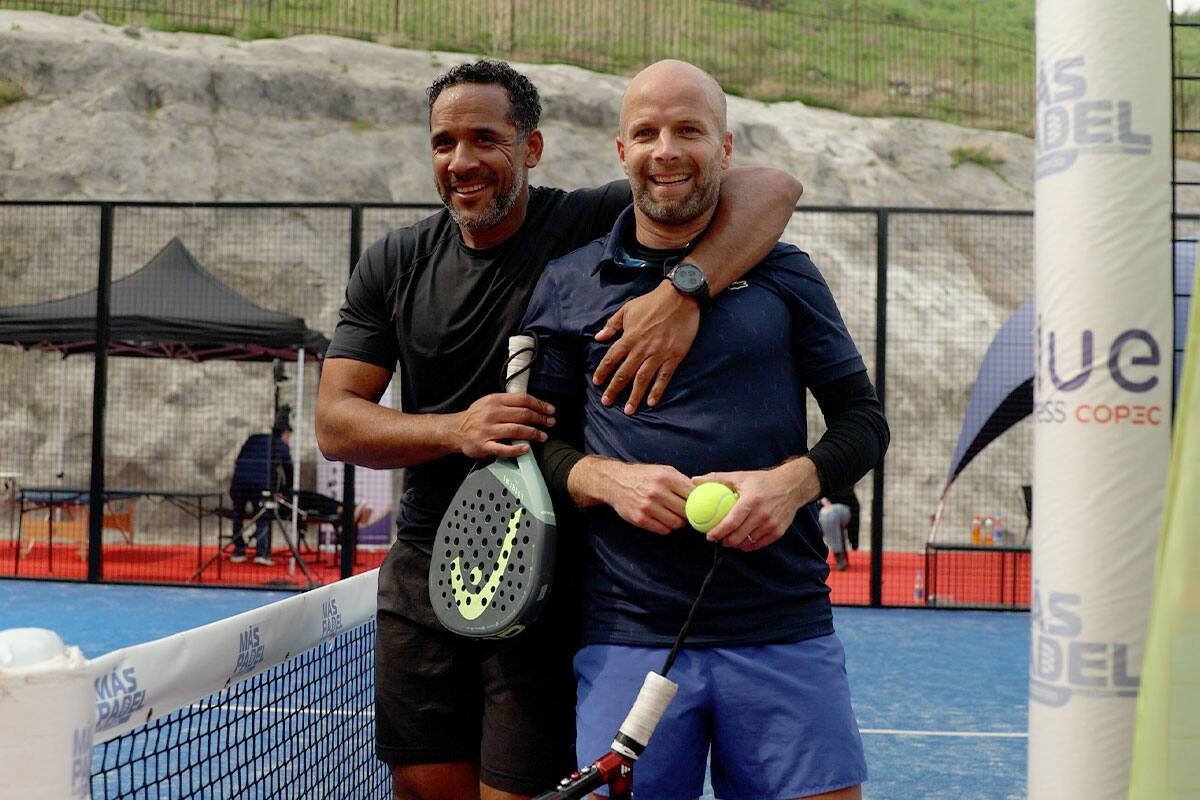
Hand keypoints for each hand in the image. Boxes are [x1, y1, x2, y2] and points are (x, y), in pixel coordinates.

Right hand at [452, 393, 554, 458]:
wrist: (455, 430)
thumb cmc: (476, 416)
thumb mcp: (489, 402)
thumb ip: (508, 402)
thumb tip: (532, 404)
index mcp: (495, 401)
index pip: (522, 400)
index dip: (539, 405)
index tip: (550, 410)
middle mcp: (492, 414)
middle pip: (523, 414)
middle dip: (540, 419)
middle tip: (550, 423)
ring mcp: (488, 430)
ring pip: (516, 430)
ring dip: (533, 433)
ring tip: (543, 436)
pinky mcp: (485, 445)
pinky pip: (503, 448)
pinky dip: (517, 449)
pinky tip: (526, 448)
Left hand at [593, 281, 699, 413]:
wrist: (680, 297)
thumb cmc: (652, 302)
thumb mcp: (627, 309)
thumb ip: (612, 325)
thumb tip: (598, 337)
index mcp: (629, 338)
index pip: (612, 358)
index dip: (603, 371)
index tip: (597, 383)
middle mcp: (641, 349)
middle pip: (624, 373)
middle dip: (614, 389)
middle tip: (606, 402)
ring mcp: (658, 355)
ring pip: (642, 379)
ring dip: (634, 396)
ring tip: (628, 410)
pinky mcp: (673, 357)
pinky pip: (663, 378)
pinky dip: (657, 390)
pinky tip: (651, 402)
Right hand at [594, 461, 692, 534]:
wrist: (615, 482)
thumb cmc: (643, 476)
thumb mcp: (663, 470)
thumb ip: (682, 481)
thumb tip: (702, 493)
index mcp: (665, 477)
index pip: (693, 494)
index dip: (698, 501)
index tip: (697, 503)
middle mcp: (656, 491)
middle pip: (685, 511)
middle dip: (689, 513)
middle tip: (686, 512)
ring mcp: (647, 506)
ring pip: (676, 523)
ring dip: (678, 522)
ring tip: (674, 515)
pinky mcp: (640, 519)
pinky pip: (663, 530)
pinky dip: (667, 527)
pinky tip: (663, 519)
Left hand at [692, 467, 806, 551]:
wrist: (791, 486)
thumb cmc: (762, 481)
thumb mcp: (740, 476)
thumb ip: (716, 478)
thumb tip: (694, 480)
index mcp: (751, 500)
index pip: (731, 522)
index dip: (718, 532)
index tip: (709, 536)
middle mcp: (762, 514)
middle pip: (738, 536)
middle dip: (725, 541)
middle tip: (717, 539)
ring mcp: (771, 524)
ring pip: (748, 542)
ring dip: (736, 544)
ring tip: (729, 539)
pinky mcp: (778, 532)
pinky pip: (759, 544)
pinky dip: (749, 545)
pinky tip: (742, 541)